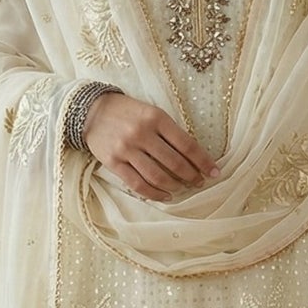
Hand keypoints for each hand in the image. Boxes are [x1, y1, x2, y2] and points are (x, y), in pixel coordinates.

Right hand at [82, 92, 220, 200]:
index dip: (203, 161)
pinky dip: (154, 194)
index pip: (186, 144)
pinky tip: (165, 196)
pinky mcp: (113, 162)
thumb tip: (193, 157)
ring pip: (157, 176)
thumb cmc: (127, 112)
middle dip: (191, 176)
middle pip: (174, 162)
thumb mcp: (151, 112)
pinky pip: (138, 184)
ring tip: (182, 188)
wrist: (91, 111)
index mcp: (156, 118)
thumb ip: (169, 131)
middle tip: (199, 182)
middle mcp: (142, 133)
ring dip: (174, 186)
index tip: (215, 172)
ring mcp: (126, 149)